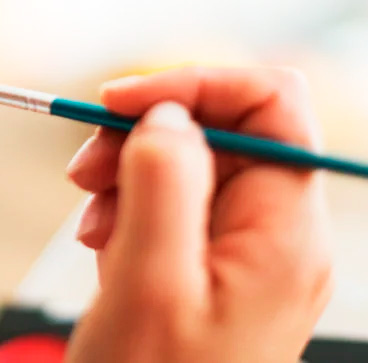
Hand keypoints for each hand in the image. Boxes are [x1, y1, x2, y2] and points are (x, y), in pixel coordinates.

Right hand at [64, 66, 332, 362]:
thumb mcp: (148, 284)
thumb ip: (164, 184)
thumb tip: (170, 112)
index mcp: (285, 232)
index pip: (272, 103)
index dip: (196, 83)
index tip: (116, 102)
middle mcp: (280, 234)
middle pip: (225, 128)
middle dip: (147, 133)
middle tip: (83, 169)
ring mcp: (250, 252)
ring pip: (195, 162)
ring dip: (130, 173)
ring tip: (90, 222)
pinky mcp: (217, 267)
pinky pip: (179, 205)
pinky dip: (132, 208)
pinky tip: (104, 244)